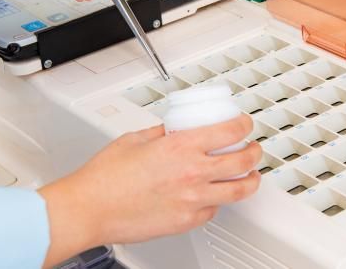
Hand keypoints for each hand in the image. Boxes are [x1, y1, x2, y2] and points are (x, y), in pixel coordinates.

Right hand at [39, 115, 261, 267]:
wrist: (90, 209)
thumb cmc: (105, 177)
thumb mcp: (136, 139)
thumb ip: (161, 133)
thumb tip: (172, 129)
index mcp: (181, 146)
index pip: (230, 131)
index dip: (244, 125)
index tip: (244, 124)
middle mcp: (192, 173)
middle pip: (243, 161)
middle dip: (255, 152)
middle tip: (254, 149)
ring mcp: (192, 200)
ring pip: (238, 190)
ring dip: (250, 180)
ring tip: (250, 176)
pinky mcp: (186, 221)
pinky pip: (213, 210)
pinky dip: (217, 201)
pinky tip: (213, 196)